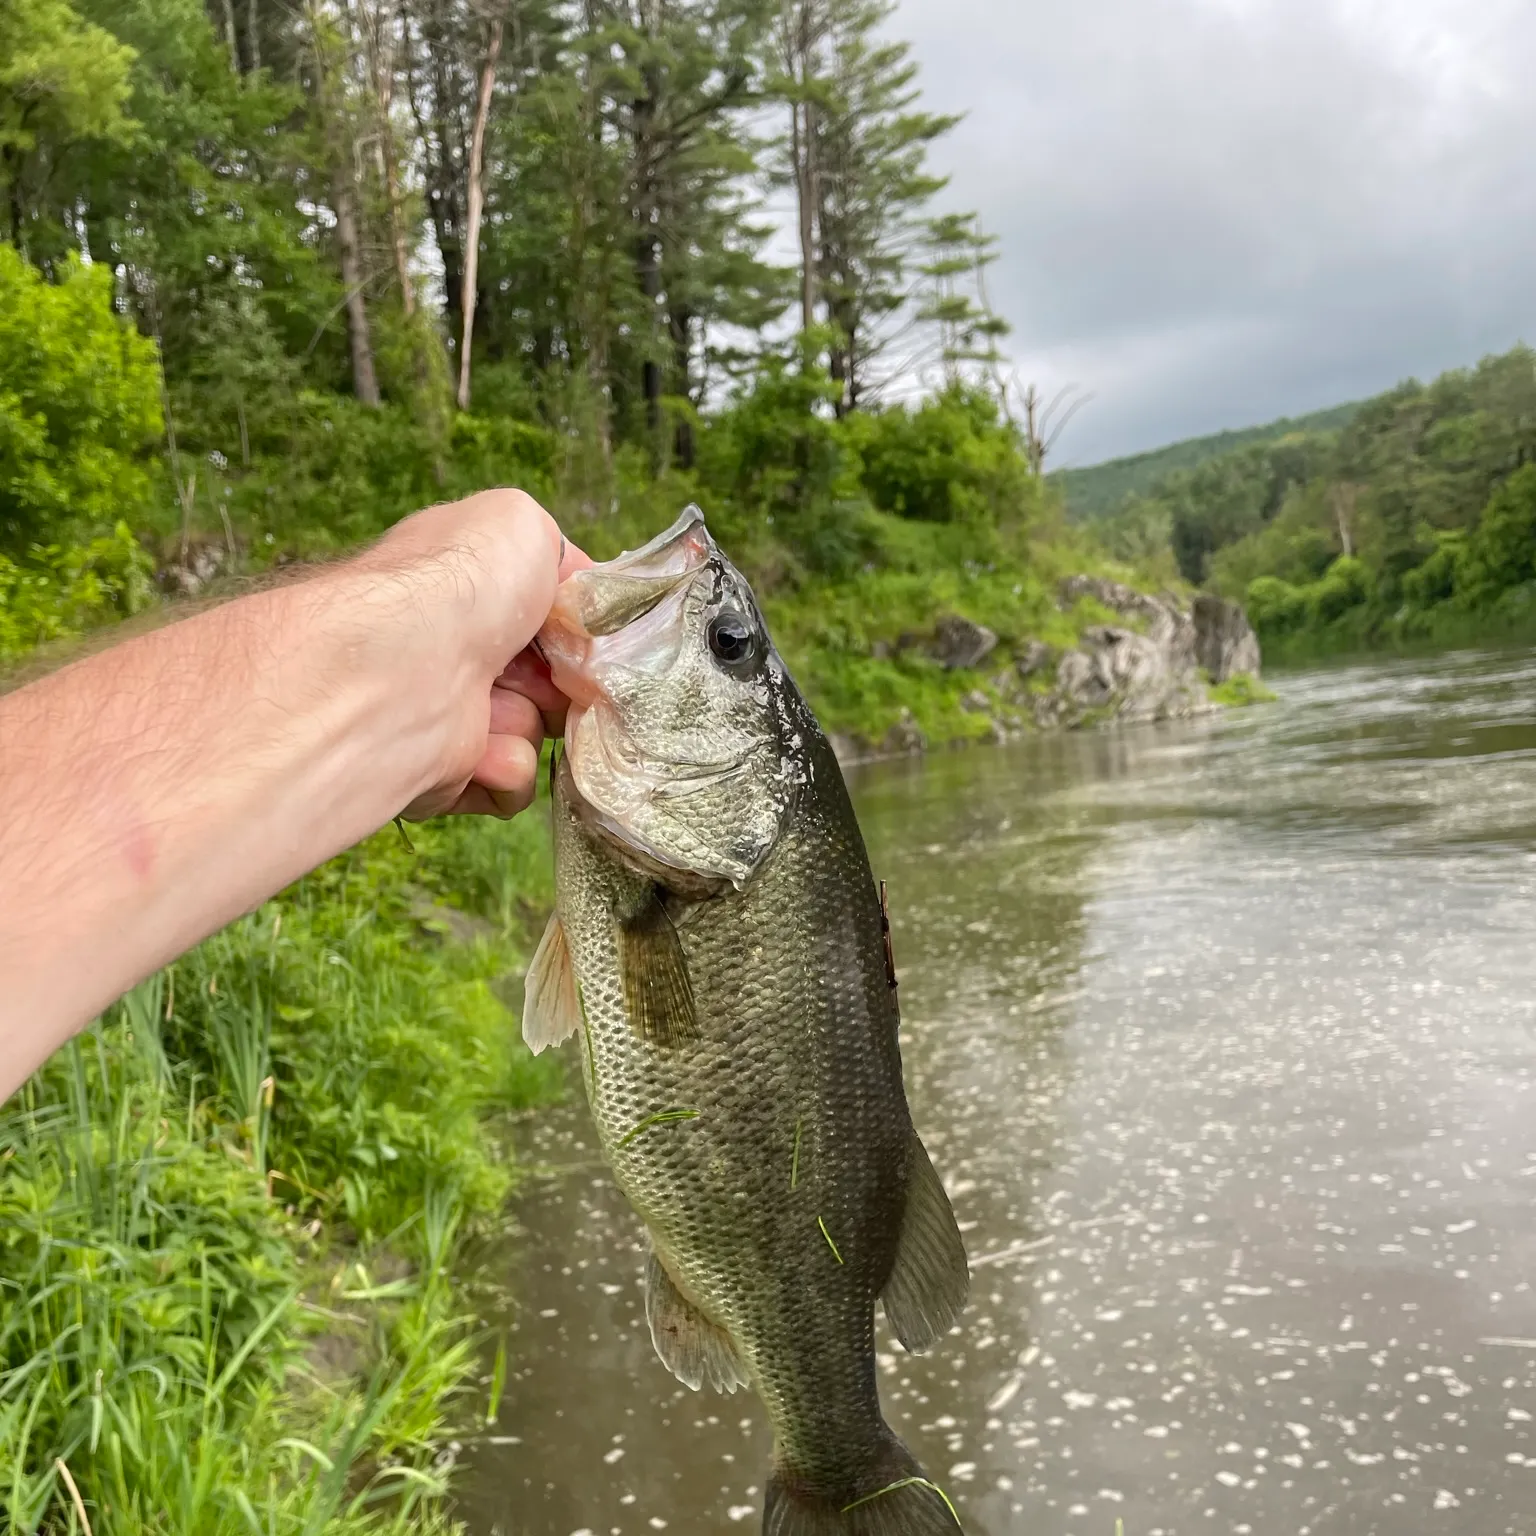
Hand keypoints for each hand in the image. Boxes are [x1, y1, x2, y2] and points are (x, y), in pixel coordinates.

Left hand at [350, 488, 588, 820]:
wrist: (406, 665)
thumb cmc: (464, 584)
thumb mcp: (521, 524)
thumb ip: (554, 553)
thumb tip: (571, 596)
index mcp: (463, 590)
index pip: (538, 616)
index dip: (570, 628)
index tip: (584, 634)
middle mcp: (450, 648)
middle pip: (547, 680)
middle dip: (561, 682)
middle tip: (556, 677)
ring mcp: (445, 711)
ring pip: (532, 731)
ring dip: (527, 723)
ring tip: (494, 710)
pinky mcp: (443, 772)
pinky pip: (509, 782)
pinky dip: (505, 768)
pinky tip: (481, 749)